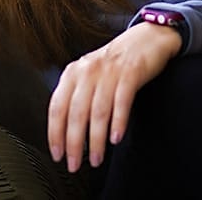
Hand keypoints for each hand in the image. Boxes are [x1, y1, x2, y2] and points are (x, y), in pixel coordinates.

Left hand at [47, 22, 181, 172]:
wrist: (147, 37)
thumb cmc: (116, 61)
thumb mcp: (89, 73)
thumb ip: (76, 96)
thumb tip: (64, 132)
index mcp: (73, 72)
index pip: (56, 107)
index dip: (55, 133)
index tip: (57, 153)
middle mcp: (88, 70)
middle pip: (76, 113)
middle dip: (74, 143)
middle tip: (75, 164)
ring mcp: (110, 71)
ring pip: (98, 111)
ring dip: (95, 140)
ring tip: (96, 158)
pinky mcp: (131, 72)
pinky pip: (121, 101)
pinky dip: (118, 122)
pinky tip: (115, 138)